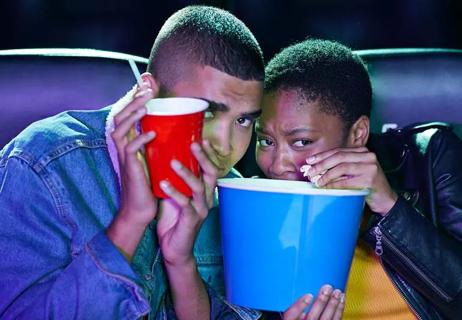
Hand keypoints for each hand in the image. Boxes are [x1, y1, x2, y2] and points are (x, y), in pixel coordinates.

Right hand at [107, 83, 157, 258]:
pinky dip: (140, 140)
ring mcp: (124, 158)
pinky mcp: (130, 170)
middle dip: (132, 100)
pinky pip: (131, 151)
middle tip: (145, 86)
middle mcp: (123, 148)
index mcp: (128, 143)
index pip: (127, 115)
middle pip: (120, 116)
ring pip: (121, 130)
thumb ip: (157, 143)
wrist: (140, 210)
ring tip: (145, 103)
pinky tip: (152, 133)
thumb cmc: (150, 184)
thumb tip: (175, 127)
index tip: (145, 83)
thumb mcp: (153, 159)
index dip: (133, 98)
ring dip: (132, 115)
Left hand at [157, 141, 218, 266]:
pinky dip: (175, 193)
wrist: (174, 250)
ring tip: (173, 162)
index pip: (211, 169)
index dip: (208, 154)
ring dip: (187, 174)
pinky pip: (185, 204)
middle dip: (203, 158)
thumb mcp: (175, 196)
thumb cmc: (173, 221)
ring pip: (199, 187)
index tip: (201, 139)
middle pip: (211, 174)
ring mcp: (201, 210)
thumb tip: (163, 159)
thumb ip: (174, 180)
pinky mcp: (192, 220)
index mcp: (203, 192)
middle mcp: (206, 199)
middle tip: (193, 144)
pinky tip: (163, 184)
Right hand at [283, 285, 343, 319]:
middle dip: (321, 302)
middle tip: (327, 288)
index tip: (308, 296)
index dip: (299, 306)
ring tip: (337, 292)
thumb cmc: (297, 316)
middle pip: (312, 317)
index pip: (291, 315)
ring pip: (326, 319)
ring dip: (333, 305)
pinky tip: (341, 300)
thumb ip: (292, 305)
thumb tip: (296, 289)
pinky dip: (339, 310)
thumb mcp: (290, 312)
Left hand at [304, 147, 397, 215]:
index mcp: (362, 151)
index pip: (338, 151)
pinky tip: (326, 187)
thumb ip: (340, 166)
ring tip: (317, 181)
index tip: (309, 161)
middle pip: (339, 157)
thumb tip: (316, 167)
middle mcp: (368, 156)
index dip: (322, 155)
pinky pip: (346, 181)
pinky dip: (334, 184)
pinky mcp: (370, 179)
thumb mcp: (354, 171)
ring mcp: (370, 167)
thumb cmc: (367, 185)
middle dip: (321, 164)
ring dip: (326, 175)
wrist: (385, 199)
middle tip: (310, 171)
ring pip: (341, 168)